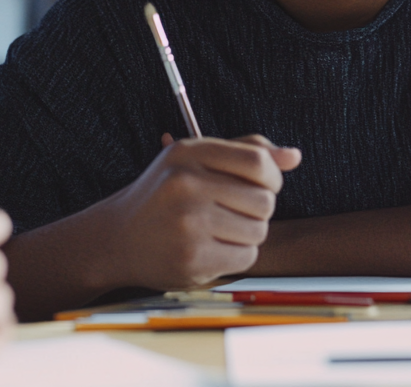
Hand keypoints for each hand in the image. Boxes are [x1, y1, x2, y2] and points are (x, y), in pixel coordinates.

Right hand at [92, 133, 301, 290]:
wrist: (116, 239)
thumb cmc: (164, 196)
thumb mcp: (194, 160)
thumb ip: (245, 152)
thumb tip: (294, 156)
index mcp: (188, 152)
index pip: (258, 162)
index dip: (273, 177)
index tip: (264, 185)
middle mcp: (186, 184)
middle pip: (264, 199)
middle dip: (259, 208)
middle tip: (234, 211)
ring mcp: (188, 224)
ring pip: (259, 230)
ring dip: (249, 233)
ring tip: (221, 230)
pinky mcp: (192, 259)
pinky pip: (246, 257)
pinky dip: (237, 256)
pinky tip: (213, 248)